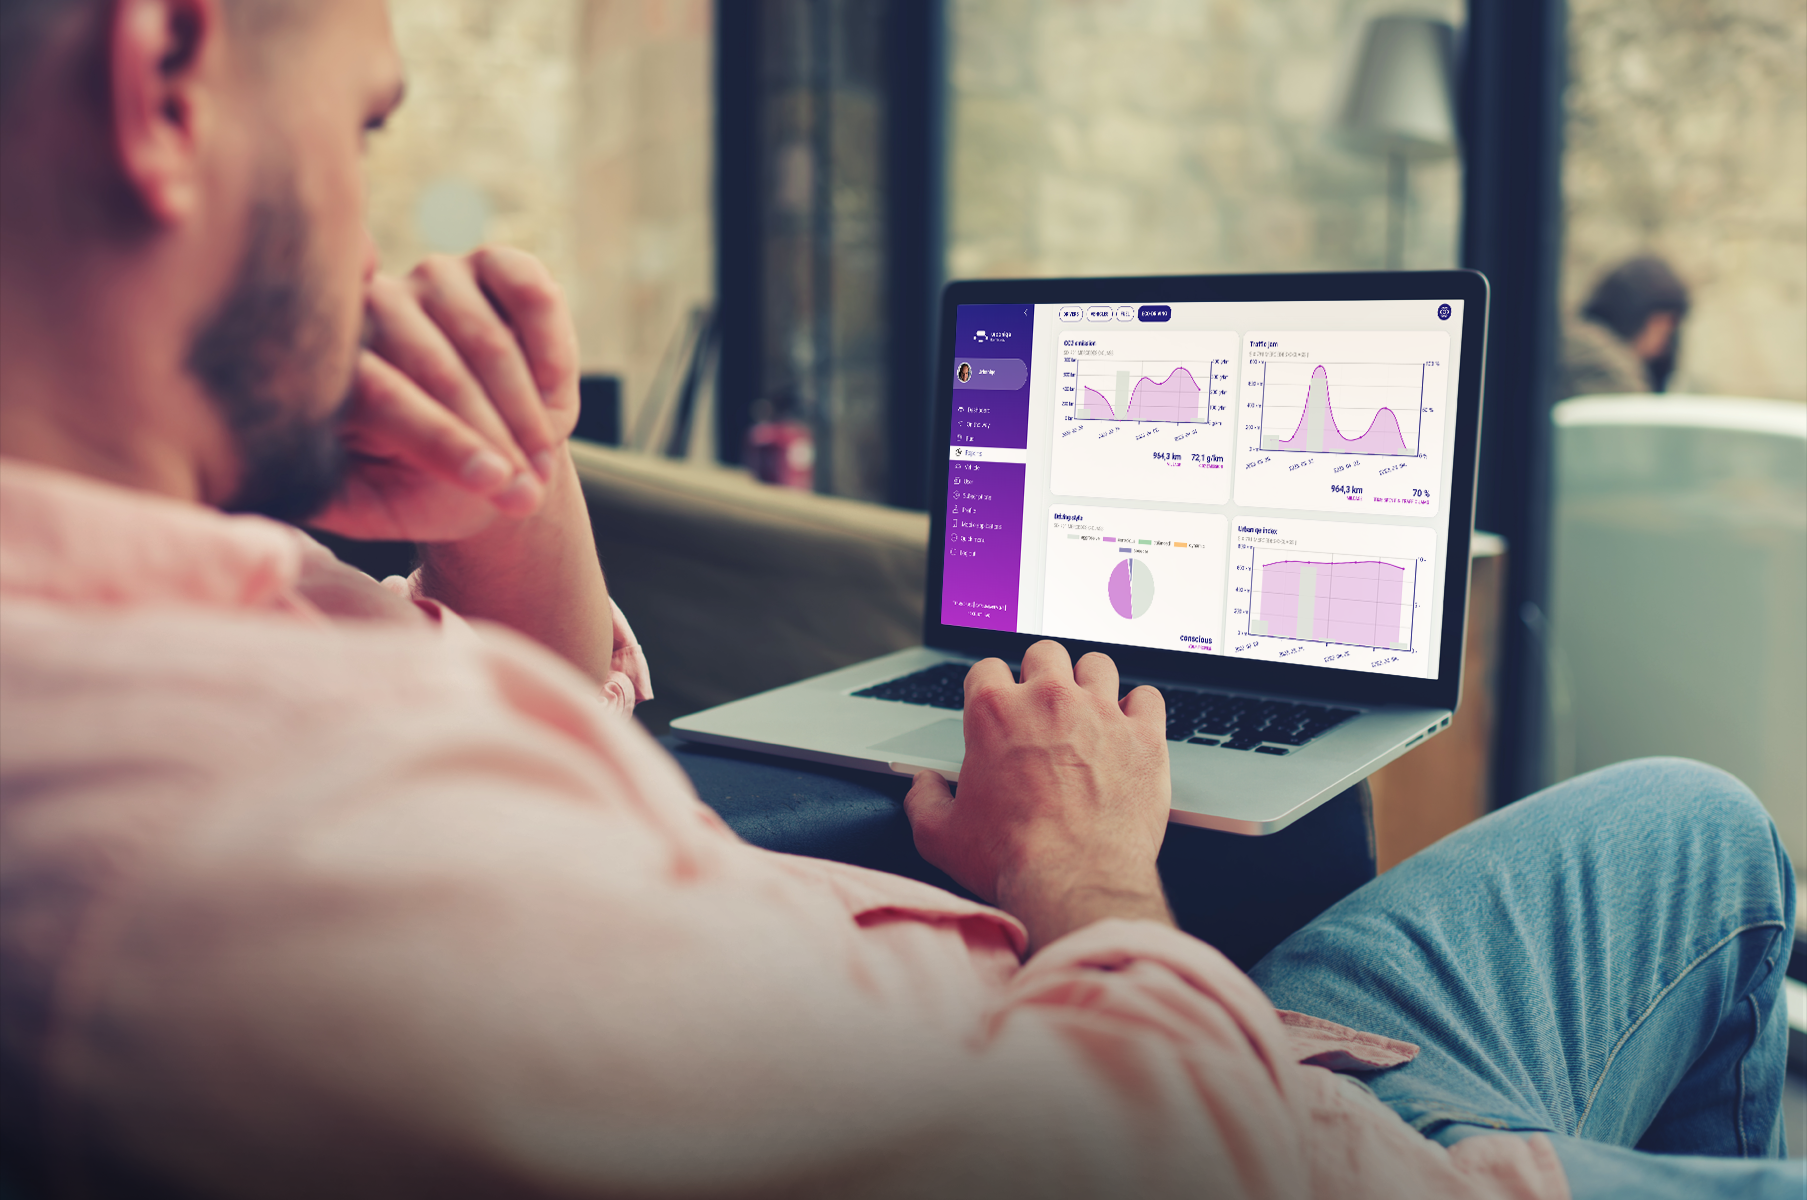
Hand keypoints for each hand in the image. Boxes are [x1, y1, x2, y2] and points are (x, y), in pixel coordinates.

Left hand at [308, 248, 579, 543]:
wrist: (488, 453)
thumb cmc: (421, 484)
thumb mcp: (371, 503)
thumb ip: (322, 494)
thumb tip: (272, 487)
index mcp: (331, 360)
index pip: (382, 393)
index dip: (444, 441)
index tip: (492, 485)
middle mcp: (374, 303)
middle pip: (438, 366)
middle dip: (494, 436)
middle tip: (526, 495)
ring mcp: (434, 275)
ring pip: (488, 339)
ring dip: (528, 410)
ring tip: (545, 465)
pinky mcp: (493, 262)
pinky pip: (532, 295)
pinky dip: (554, 353)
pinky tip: (558, 404)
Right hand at [905, 641, 1174, 953]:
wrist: (1074, 882)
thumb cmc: (1008, 859)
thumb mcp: (940, 835)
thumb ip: (924, 799)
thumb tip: (924, 785)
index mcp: (995, 713)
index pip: (988, 668)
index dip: (991, 688)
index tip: (999, 707)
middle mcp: (1049, 700)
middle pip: (1045, 653)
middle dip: (1041, 674)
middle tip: (1044, 706)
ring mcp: (1101, 713)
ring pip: (1098, 665)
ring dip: (1090, 683)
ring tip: (1089, 710)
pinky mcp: (1144, 736)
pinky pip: (1148, 696)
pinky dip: (1139, 708)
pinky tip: (1131, 727)